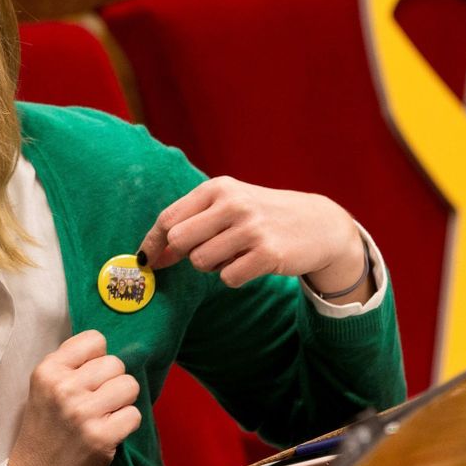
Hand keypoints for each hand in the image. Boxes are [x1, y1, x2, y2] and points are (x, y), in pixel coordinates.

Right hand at [8, 331, 140, 465]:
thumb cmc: (43, 433)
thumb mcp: (44, 390)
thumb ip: (70, 367)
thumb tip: (108, 353)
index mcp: (47, 371)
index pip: (94, 340)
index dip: (97, 359)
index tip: (88, 379)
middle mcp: (64, 387)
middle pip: (116, 363)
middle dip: (112, 382)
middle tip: (98, 403)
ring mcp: (83, 413)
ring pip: (130, 385)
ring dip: (122, 402)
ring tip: (105, 416)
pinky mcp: (102, 437)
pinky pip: (134, 414)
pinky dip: (126, 424)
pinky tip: (110, 433)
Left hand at [138, 177, 371, 298]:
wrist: (318, 224)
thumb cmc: (261, 215)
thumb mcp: (228, 205)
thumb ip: (190, 223)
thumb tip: (151, 255)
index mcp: (217, 188)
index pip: (169, 218)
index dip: (153, 242)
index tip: (147, 259)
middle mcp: (233, 204)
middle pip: (179, 241)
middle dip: (184, 254)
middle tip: (205, 253)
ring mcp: (251, 228)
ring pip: (201, 262)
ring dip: (212, 266)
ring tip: (234, 253)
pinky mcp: (268, 254)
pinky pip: (228, 278)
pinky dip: (234, 276)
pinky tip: (251, 263)